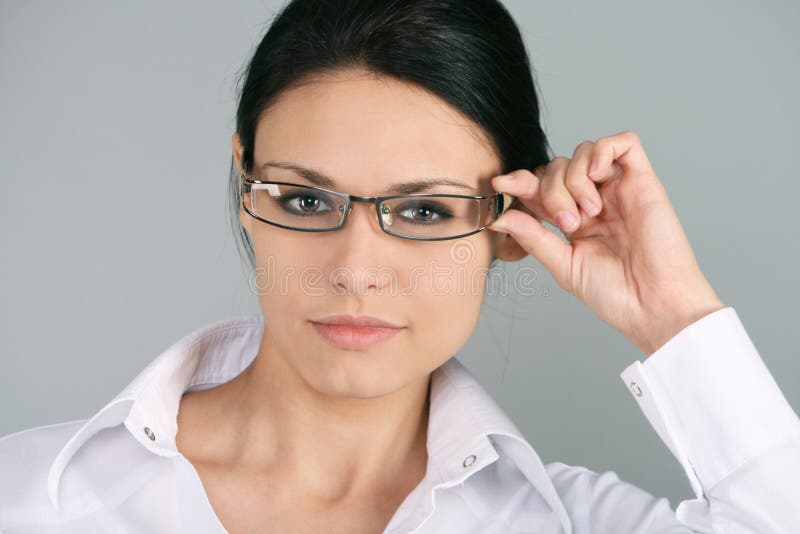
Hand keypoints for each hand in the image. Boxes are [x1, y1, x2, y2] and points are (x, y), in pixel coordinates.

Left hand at [489, 130, 725, 355]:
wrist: (653, 305)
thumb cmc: (614, 293)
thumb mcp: (562, 264)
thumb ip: (532, 236)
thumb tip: (498, 216)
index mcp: (573, 221)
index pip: (540, 187)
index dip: (519, 181)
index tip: (501, 184)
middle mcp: (594, 201)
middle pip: (558, 166)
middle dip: (551, 190)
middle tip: (568, 223)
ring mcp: (618, 190)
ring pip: (584, 151)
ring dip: (575, 177)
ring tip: (588, 212)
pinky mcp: (644, 181)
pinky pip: (624, 143)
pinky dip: (603, 150)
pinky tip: (597, 175)